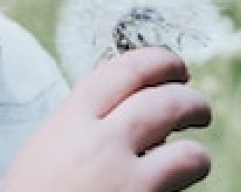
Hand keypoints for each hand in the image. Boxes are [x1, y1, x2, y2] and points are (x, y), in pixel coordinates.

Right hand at [3, 47, 211, 191]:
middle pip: (164, 103)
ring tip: (196, 156)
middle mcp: (101, 145)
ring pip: (186, 153)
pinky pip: (179, 188)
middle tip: (197, 107)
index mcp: (72, 122)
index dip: (158, 61)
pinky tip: (181, 185)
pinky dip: (184, 183)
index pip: (125, 71)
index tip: (173, 65)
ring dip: (197, 152)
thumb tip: (123, 111)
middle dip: (190, 101)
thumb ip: (80, 125)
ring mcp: (125, 182)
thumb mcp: (43, 149)